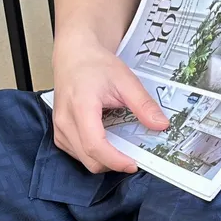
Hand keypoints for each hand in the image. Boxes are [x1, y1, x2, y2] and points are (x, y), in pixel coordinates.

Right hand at [52, 33, 169, 173]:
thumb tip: (161, 125)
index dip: (115, 160)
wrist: (74, 56)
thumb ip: (143, 104)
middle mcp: (65, 121)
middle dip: (113, 163)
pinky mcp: (60, 135)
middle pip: (90, 159)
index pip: (95, 145)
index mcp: (80, 106)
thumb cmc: (96, 65)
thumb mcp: (125, 80)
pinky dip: (94, 155)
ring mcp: (60, 130)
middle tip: (132, 156)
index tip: (133, 163)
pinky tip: (105, 142)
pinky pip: (78, 156)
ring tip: (119, 147)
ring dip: (104, 160)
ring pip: (84, 161)